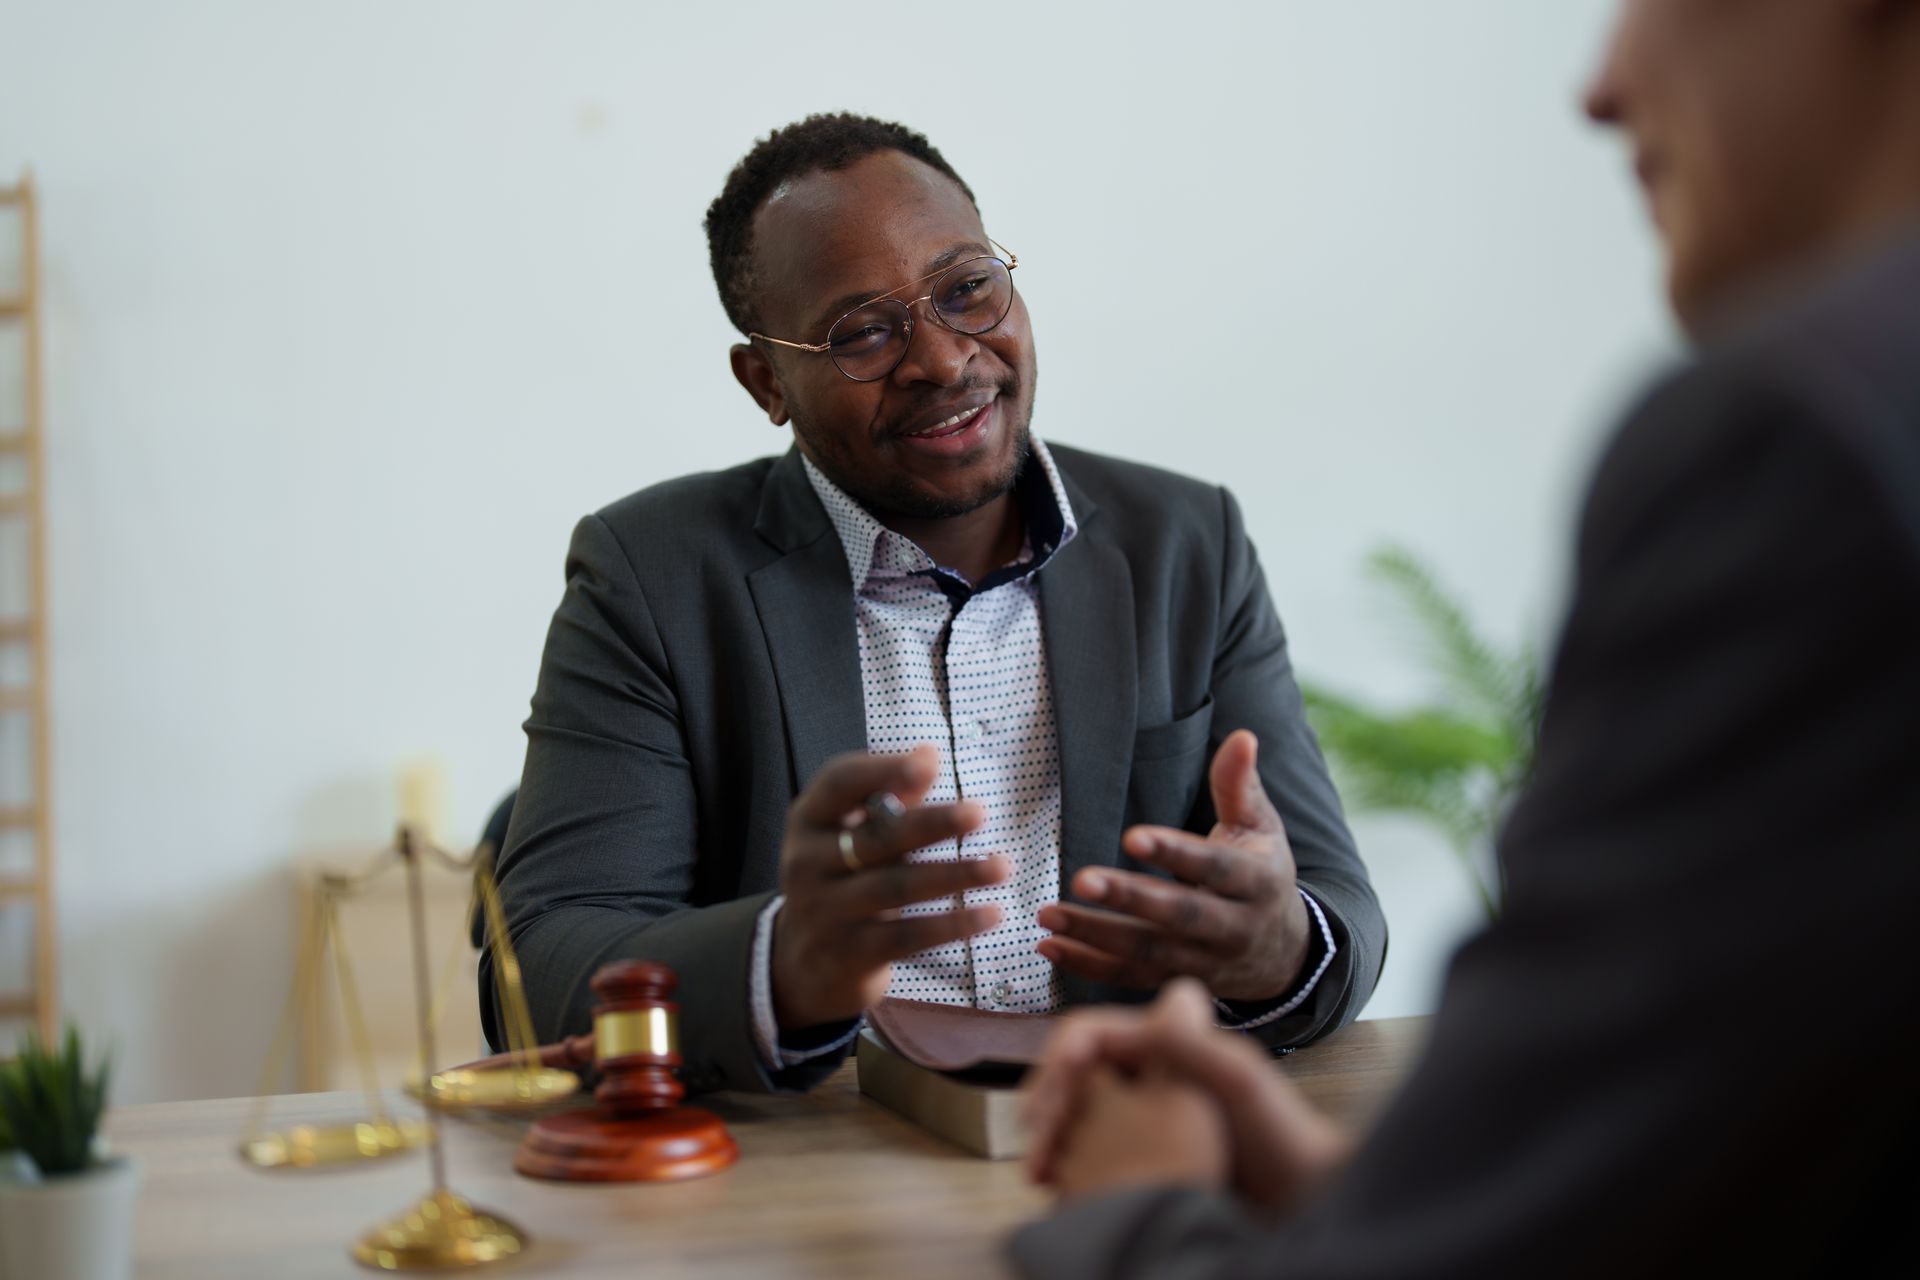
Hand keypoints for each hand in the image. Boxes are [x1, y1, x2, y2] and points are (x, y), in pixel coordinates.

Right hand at [772, 745, 1008, 1031]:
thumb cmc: (842, 883)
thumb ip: (890, 799)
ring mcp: (823, 912)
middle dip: (931, 824)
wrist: (804, 968)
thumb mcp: (852, 838)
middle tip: (980, 813)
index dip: (883, 770)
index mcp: (809, 821)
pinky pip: (906, 938)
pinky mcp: (847, 956)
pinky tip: (991, 915)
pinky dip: (952, 925)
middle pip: (875, 838)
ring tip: (1002, 866)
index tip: (928, 763)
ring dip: (954, 874)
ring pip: (896, 888)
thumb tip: (929, 752)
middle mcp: (807, 864)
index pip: (839, 783)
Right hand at [1025, 979, 1351, 1212]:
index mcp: (1171, 1042)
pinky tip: (1063, 1184)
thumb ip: (1197, 1044)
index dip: (1060, 1062)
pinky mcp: (1148, 1146)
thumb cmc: (1287, 1141)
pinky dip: (1070, 1160)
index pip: (1092, 1034)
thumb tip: (1159, 1001)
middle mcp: (1154, 1068)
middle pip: (1076, 1071)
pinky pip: (1092, 1143)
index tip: (1048, 1104)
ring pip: (1078, 1109)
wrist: (1311, 1202)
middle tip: (1037, 1151)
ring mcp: (1149, 1107)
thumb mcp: (1241, 1083)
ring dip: (1051, 1135)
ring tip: (1042, 1173)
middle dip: (1047, 1104)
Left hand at [1036, 730, 1311, 1001]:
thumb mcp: (1261, 828)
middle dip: (1129, 899)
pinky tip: (1049, 946)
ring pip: (1148, 953)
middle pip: (1178, 915)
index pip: (1213, 867)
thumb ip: (1240, 785)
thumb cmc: (1262, 873)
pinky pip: (1130, 980)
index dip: (1174, 853)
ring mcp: (1205, 962)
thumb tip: (1242, 736)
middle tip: (1082, 880)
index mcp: (1257, 883)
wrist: (1283, 952)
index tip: (1132, 836)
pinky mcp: (1178, 983)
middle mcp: (1233, 928)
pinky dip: (1089, 966)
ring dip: (1095, 935)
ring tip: (1048, 914)